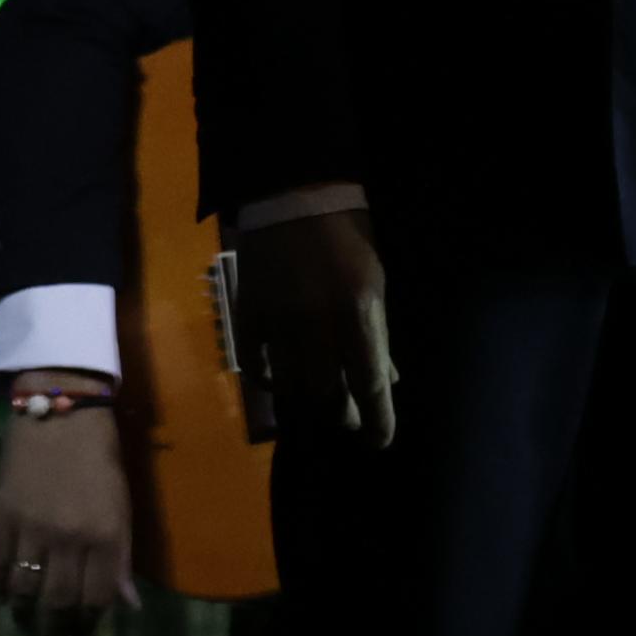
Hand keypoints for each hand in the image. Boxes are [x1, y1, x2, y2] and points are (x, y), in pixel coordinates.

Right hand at [0, 398, 135, 635]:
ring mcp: (32, 529)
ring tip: (26, 626)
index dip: (87, 624)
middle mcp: (69, 540)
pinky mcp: (2, 516)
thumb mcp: (122, 508)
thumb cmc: (100, 458)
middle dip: (55, 631)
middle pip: (58, 602)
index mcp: (105, 537)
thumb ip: (121, 558)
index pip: (96, 599)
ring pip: (25, 590)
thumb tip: (128, 606)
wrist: (59, 411)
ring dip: (25, 616)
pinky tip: (4, 596)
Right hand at [254, 206, 399, 448]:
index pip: (370, 384)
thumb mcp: (375, 283)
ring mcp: (278, 321)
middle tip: (350, 418)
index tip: (380, 441)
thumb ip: (377, 334)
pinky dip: (270, 380)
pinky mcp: (249, 314)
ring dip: (308, 403)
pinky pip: (257, 365)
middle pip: (327, 396)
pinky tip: (281, 380)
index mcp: (357, 313)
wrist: (293, 194)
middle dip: (343, 415)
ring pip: (291, 388)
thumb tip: (386, 378)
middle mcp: (317, 324)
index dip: (378, 421)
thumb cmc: (348, 235)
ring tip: (318, 403)